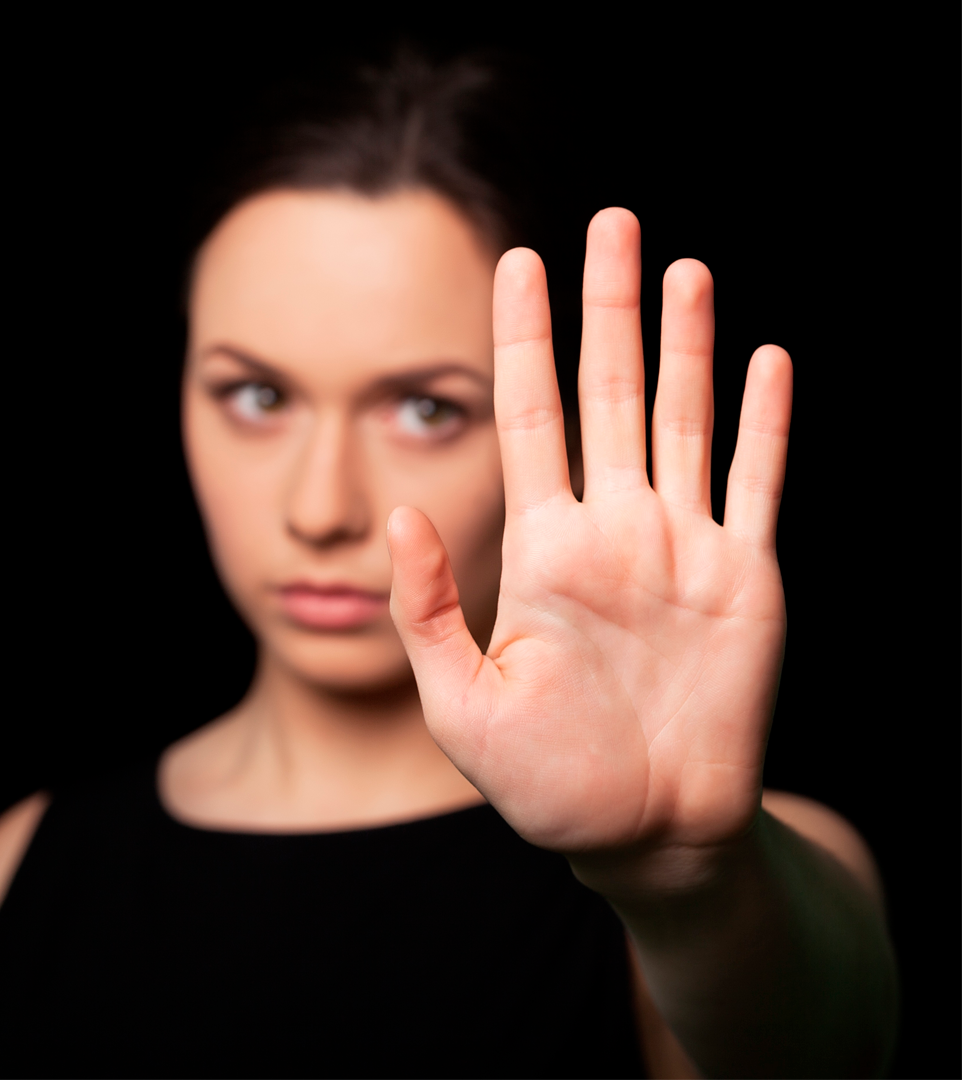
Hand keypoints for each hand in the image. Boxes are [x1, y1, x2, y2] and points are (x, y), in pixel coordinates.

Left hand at [386, 208, 791, 891]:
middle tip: (608, 222)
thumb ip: (429, 609)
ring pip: (682, 418)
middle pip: (608, 392)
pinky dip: (764, 422)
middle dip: (606, 308)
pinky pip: (757, 482)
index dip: (523, 339)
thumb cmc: (544, 782)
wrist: (645, 836)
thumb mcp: (460, 701)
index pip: (527, 417)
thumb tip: (396, 517)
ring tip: (681, 265)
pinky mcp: (746, 578)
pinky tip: (765, 356)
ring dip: (686, 341)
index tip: (515, 262)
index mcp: (542, 548)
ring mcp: (682, 547)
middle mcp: (612, 528)